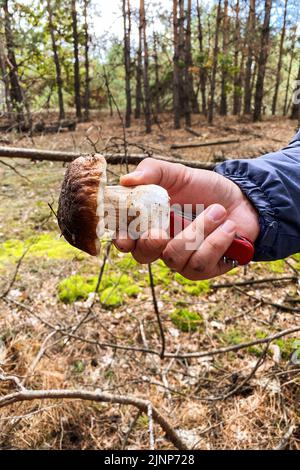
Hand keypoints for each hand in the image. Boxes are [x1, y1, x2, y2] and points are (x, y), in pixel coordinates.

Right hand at [114, 158, 259, 279]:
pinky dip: (216, 242)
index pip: (126, 238)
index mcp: (148, 223)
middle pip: (143, 256)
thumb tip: (126, 180)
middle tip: (159, 232)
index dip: (122, 240)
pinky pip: (200, 263)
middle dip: (150, 245)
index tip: (124, 238)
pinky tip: (228, 227)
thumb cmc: (205, 189)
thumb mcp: (179, 174)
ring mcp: (182, 260)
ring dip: (197, 232)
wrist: (242, 200)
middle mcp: (161, 245)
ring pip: (175, 258)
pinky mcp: (203, 269)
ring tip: (218, 211)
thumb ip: (153, 171)